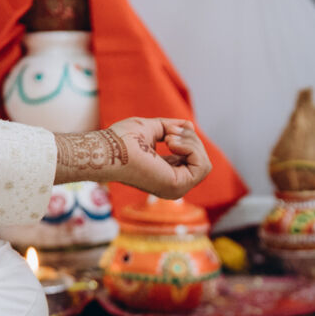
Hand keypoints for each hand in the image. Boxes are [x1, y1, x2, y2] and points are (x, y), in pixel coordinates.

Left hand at [55, 118, 211, 197]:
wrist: (109, 150)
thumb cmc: (122, 140)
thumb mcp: (153, 129)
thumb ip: (171, 129)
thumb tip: (189, 126)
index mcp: (167, 176)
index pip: (194, 160)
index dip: (188, 141)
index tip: (168, 132)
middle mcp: (173, 187)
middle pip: (202, 161)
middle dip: (191, 139)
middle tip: (168, 133)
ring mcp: (177, 190)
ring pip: (205, 163)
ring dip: (191, 142)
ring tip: (168, 137)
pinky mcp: (178, 186)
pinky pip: (202, 165)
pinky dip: (191, 147)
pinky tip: (170, 143)